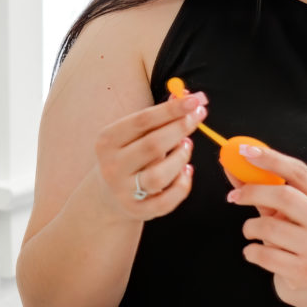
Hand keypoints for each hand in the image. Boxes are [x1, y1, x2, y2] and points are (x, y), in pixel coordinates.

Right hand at [90, 88, 206, 222]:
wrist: (107, 194)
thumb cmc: (128, 154)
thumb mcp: (133, 134)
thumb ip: (158, 117)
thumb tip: (185, 95)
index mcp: (107, 141)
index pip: (141, 121)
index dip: (170, 110)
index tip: (195, 100)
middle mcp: (112, 166)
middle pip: (152, 146)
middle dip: (180, 129)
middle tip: (199, 117)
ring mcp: (123, 191)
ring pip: (159, 176)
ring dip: (181, 158)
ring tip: (187, 146)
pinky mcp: (137, 211)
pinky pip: (167, 200)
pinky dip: (183, 184)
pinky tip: (186, 171)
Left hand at [229, 144, 306, 306]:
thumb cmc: (297, 238)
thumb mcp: (284, 211)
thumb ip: (261, 187)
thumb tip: (230, 163)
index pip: (299, 172)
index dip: (270, 159)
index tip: (243, 151)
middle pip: (284, 196)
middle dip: (251, 192)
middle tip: (233, 196)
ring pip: (269, 226)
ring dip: (249, 227)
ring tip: (251, 231)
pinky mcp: (304, 272)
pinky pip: (263, 254)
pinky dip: (250, 251)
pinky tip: (256, 251)